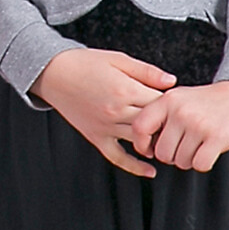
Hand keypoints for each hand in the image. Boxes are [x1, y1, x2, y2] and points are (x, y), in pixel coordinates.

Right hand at [31, 46, 176, 176]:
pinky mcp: (95, 136)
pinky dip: (134, 166)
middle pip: (154, 124)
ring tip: (167, 141)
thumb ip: (146, 71)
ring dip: (156, 143)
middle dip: (167, 125)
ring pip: (139, 141)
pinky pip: (116, 156)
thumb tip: (172, 82)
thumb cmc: (83, 63)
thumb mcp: (117, 58)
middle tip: (177, 124)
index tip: (176, 103)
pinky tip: (149, 170)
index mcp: (125, 90)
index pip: (161, 103)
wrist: (51, 72)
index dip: (171, 104)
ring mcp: (106, 126)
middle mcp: (116, 111)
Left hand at [127, 80, 228, 171]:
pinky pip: (200, 164)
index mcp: (167, 101)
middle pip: (162, 152)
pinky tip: (208, 152)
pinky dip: (204, 163)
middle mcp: (180, 112)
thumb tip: (146, 143)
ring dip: (189, 160)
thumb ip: (162, 115)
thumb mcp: (180, 98)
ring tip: (198, 147)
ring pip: (181, 161)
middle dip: (172, 157)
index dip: (141, 144)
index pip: (140, 127)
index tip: (149, 150)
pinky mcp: (217, 137)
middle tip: (183, 149)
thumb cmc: (210, 100)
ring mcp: (198, 124)